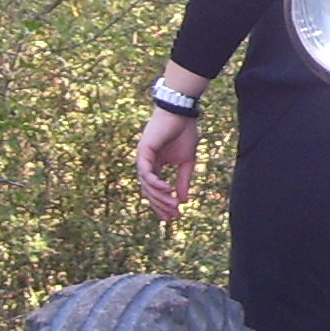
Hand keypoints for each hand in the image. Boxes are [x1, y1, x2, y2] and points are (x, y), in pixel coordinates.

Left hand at [136, 107, 200, 221]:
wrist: (182, 113)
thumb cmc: (184, 133)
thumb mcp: (187, 162)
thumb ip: (183, 181)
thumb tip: (183, 201)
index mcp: (155, 165)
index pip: (155, 190)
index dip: (163, 204)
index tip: (174, 217)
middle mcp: (146, 163)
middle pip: (148, 191)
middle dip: (161, 205)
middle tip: (173, 216)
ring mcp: (143, 158)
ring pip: (146, 185)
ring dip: (159, 197)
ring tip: (173, 205)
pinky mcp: (143, 151)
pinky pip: (146, 172)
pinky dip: (155, 182)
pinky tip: (167, 189)